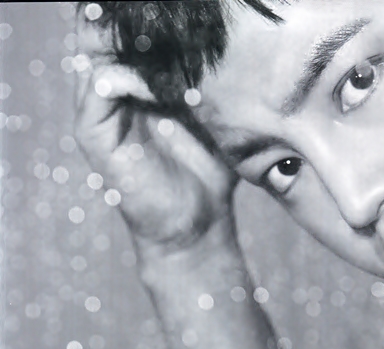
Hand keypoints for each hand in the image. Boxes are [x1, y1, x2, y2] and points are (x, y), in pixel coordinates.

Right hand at [74, 16, 236, 257]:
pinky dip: (125, 75)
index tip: (175, 4)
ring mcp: (98, 110)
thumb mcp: (216, 111)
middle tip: (157, 6)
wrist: (198, 226)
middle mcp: (111, 86)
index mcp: (135, 76)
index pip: (123, 25)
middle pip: (101, 29)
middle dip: (127, 15)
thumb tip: (224, 24)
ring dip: (122, 35)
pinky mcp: (94, 136)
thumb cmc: (210, 169)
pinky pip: (100, 88)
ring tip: (153, 24)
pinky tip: (155, 79)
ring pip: (93, 50)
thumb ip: (208, 72)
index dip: (141, 10)